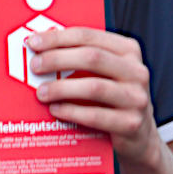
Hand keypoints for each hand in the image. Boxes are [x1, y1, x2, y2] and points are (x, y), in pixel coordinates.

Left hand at [26, 26, 163, 168]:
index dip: (58, 38)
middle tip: (34, 66)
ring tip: (40, 92)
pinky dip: (71, 112)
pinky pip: (96, 116)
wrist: (139, 137)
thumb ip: (80, 58)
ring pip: (94, 87)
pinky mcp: (131, 124)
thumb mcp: (105, 73)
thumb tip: (39, 48)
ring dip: (61, 88)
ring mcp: (136, 98)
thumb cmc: (112, 98)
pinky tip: (55, 110)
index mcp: (128, 51)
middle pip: (92, 58)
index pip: (88, 36)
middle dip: (57, 59)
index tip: (33, 42)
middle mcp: (136, 71)